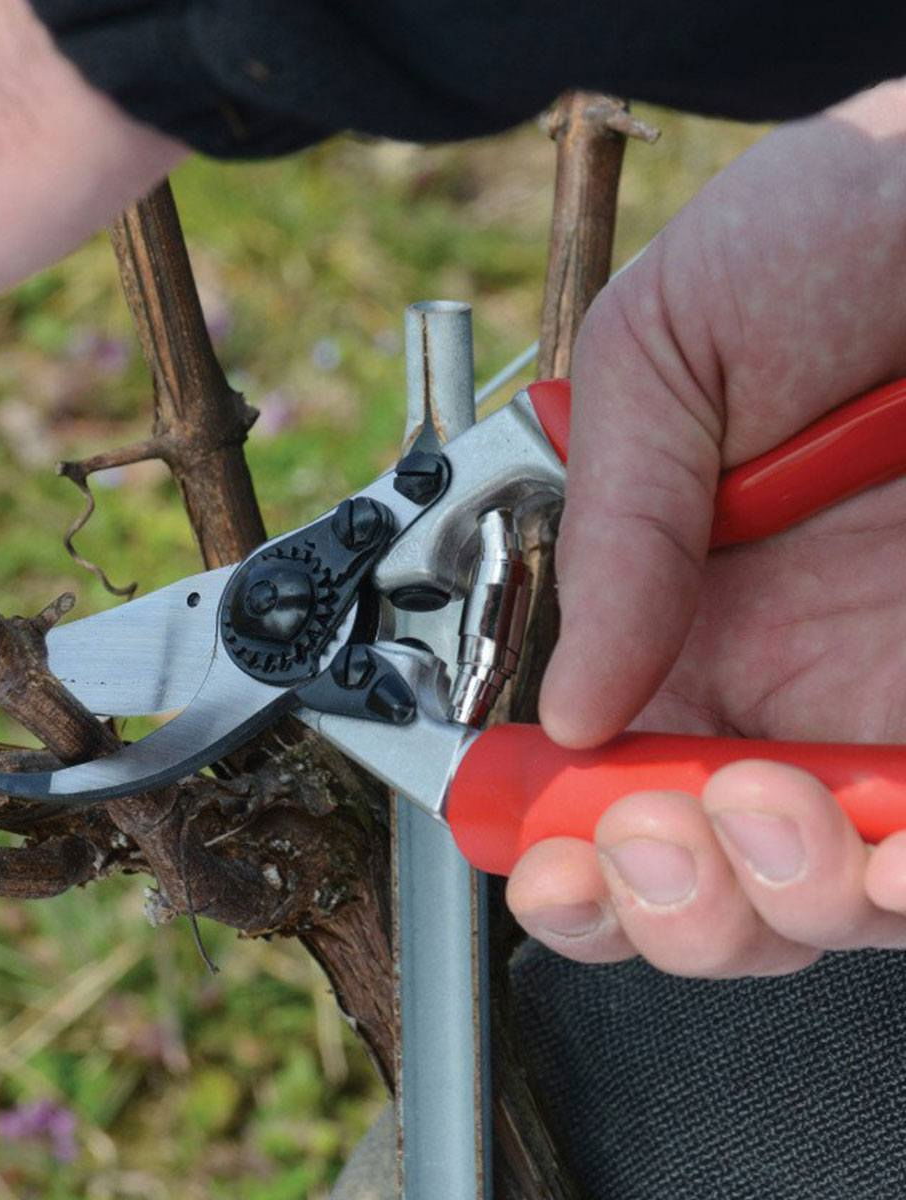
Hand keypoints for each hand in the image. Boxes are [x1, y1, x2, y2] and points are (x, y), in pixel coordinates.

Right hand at [508, 78, 905, 975]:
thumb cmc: (832, 230)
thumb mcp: (661, 350)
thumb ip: (605, 527)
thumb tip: (561, 706)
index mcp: (662, 607)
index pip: (590, 770)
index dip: (554, 842)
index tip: (540, 861)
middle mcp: (770, 675)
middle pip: (697, 871)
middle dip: (655, 905)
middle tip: (646, 836)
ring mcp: (877, 705)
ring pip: (814, 899)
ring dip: (769, 904)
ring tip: (762, 810)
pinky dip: (899, 887)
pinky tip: (886, 854)